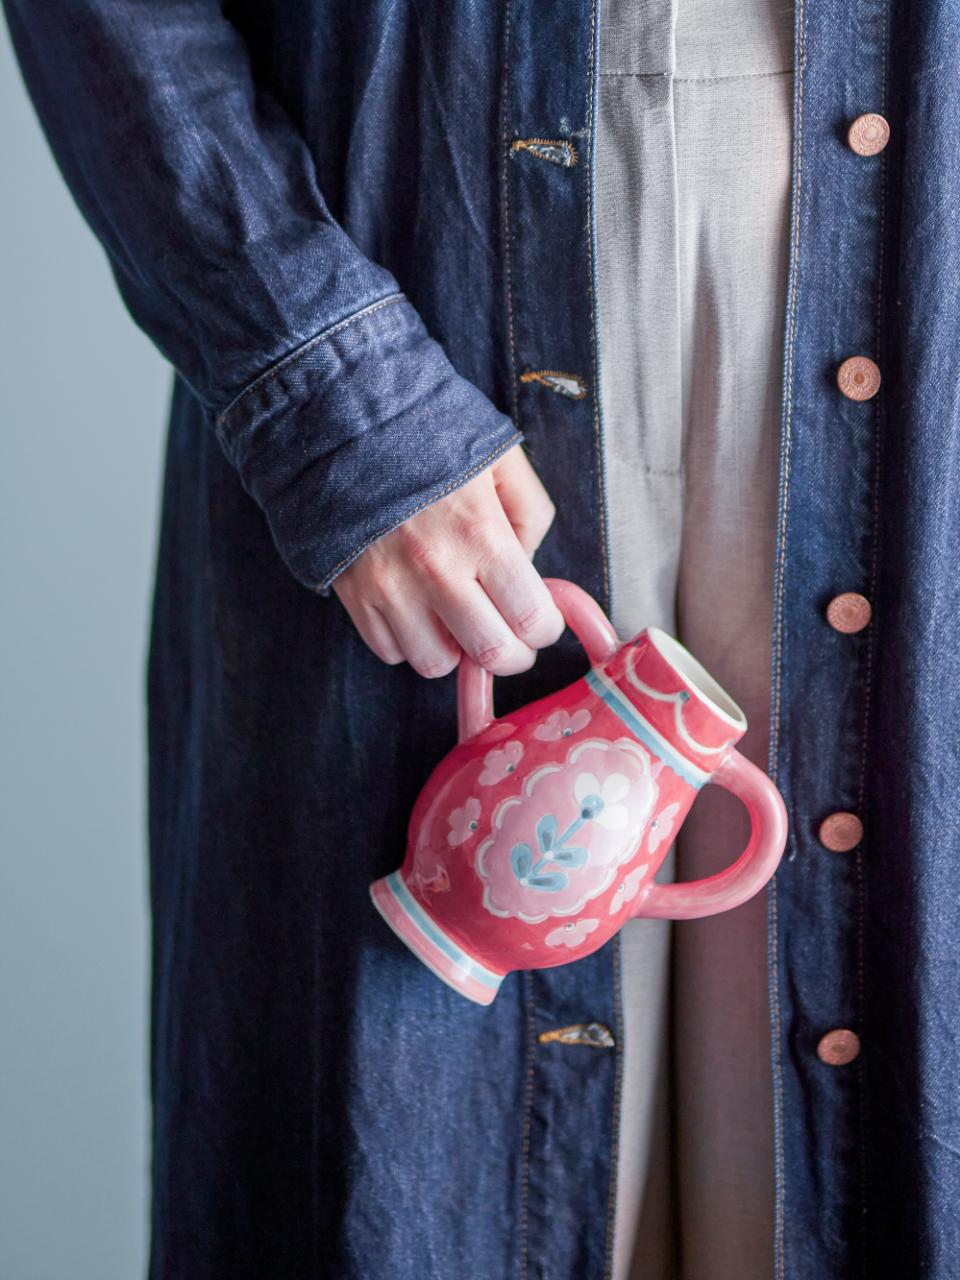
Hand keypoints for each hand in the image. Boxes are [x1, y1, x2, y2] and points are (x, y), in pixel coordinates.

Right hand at [333, 444, 563, 677]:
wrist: (342, 418)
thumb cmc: (427, 431)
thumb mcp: (500, 456)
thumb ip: (530, 514)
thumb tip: (530, 568)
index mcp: (481, 532)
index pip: (532, 619)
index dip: (546, 628)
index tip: (541, 618)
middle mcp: (436, 569)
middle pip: (491, 654)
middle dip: (513, 653)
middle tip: (511, 635)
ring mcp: (389, 587)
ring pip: (437, 664)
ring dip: (455, 649)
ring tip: (455, 616)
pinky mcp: (353, 594)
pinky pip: (390, 651)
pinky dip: (409, 641)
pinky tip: (416, 608)